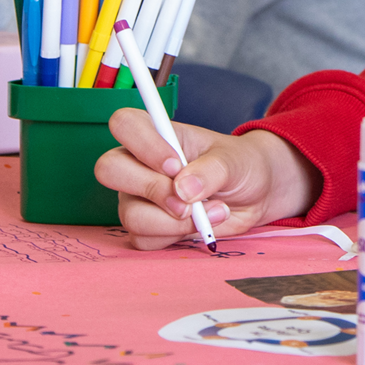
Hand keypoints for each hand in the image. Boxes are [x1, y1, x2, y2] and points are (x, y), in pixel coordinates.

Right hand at [95, 113, 320, 250]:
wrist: (255, 196)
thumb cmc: (240, 166)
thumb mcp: (234, 161)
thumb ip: (210, 170)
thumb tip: (182, 189)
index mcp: (158, 134)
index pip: (124, 124)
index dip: (144, 146)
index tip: (177, 164)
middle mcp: (140, 164)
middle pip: (109, 169)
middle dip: (153, 190)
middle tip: (188, 200)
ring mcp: (139, 197)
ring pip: (129, 214)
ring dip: (173, 221)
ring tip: (211, 213)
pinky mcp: (147, 227)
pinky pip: (143, 240)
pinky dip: (175, 237)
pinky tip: (199, 225)